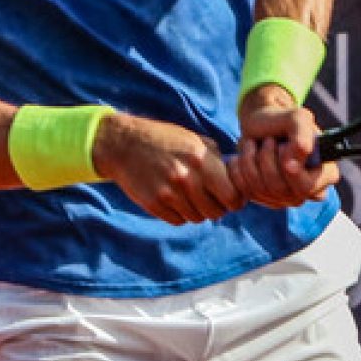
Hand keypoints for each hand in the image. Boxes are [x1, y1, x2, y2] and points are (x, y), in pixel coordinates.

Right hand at [92, 112, 243, 225]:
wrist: (123, 144)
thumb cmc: (162, 140)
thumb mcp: (192, 139)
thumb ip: (216, 158)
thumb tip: (237, 177)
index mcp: (200, 159)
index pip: (232, 195)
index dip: (235, 200)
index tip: (232, 198)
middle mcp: (186, 178)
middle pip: (216, 212)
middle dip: (216, 208)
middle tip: (210, 200)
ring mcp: (169, 193)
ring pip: (197, 218)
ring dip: (197, 211)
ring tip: (188, 196)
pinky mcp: (154, 204)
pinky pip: (178, 221)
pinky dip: (179, 214)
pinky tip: (173, 200)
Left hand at [229, 84, 338, 208]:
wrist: (260, 123)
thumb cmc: (282, 120)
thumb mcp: (297, 117)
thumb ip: (302, 134)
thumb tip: (296, 161)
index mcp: (326, 173)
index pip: (307, 187)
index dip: (289, 168)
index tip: (281, 146)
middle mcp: (309, 190)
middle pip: (280, 189)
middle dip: (267, 159)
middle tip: (268, 140)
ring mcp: (287, 198)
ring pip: (261, 190)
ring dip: (251, 160)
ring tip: (255, 144)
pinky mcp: (265, 198)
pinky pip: (246, 191)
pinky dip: (239, 169)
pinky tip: (243, 156)